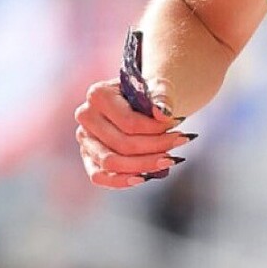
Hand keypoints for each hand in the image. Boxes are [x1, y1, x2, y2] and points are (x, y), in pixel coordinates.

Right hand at [74, 79, 194, 187]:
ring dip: (143, 165)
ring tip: (169, 159)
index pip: (129, 121)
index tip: (178, 124)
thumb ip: (161, 97)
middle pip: (122, 143)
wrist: (138, 99)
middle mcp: (86, 116)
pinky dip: (122, 181)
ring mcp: (84, 139)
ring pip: (111, 163)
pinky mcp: (88, 157)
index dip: (155, 128)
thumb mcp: (157, 87)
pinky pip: (99, 176)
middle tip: (182, 141)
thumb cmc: (147, 93)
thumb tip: (163, 113)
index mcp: (98, 94)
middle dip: (155, 146)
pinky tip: (145, 177)